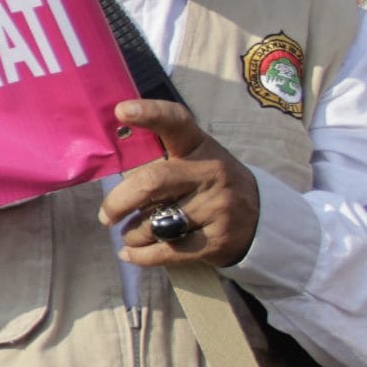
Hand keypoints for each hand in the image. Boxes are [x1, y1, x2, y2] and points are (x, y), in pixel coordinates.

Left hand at [98, 101, 260, 268]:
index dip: (149, 114)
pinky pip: (165, 252)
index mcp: (199, 146)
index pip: (175, 123)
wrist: (260, 219)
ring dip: (133, 234)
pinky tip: (132, 254)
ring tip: (135, 233)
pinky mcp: (218, 240)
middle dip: (118, 202)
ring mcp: (218, 207)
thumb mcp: (193, 160)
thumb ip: (157, 158)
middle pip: (151, 183)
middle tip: (106, 216)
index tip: (121, 110)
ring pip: (153, 225)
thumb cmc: (206, 184)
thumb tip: (108, 158)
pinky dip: (140, 256)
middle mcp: (211, 173)